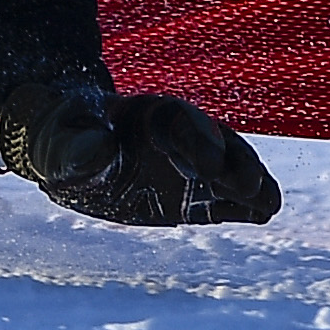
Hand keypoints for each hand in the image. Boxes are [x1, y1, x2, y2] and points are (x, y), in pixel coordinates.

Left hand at [0, 83, 281, 226]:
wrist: (69, 153)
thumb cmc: (62, 141)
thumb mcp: (60, 143)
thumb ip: (79, 148)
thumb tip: (104, 149)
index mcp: (147, 114)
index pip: (181, 123)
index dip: (198, 142)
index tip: (209, 167)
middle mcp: (177, 137)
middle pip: (216, 142)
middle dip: (233, 162)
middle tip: (248, 187)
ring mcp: (189, 166)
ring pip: (229, 169)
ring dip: (249, 184)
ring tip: (268, 204)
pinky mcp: (192, 195)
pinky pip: (224, 197)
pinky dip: (243, 204)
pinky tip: (263, 214)